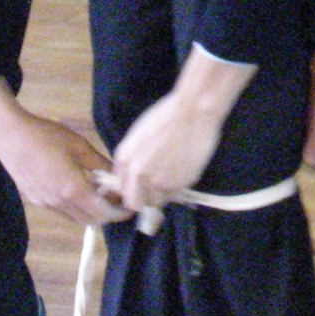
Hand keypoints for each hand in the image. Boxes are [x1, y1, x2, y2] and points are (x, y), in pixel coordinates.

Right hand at [0, 80, 128, 228]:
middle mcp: (58, 203)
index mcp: (72, 190)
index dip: (118, 213)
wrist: (9, 136)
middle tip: (116, 199)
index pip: (102, 213)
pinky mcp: (35, 200)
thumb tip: (117, 176)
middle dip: (106, 214)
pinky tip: (76, 187)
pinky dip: (74, 205)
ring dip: (89, 210)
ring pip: (74, 217)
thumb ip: (99, 164)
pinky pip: (61, 210)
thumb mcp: (78, 145)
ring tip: (98, 191)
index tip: (130, 208)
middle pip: (89, 220)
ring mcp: (45, 203)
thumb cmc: (46, 136)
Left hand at [109, 48, 253, 217]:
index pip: (122, 189)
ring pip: (157, 202)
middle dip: (143, 199)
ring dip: (162, 194)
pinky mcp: (178, 184)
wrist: (192, 111)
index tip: (141, 185)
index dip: (132, 188)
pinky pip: (175, 194)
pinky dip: (178, 186)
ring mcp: (158, 181)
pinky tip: (183, 168)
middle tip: (154, 189)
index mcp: (125, 159)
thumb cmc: (167, 115)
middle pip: (135, 203)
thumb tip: (129, 176)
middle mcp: (138, 174)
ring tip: (172, 175)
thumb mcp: (138, 133)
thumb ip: (130, 158)